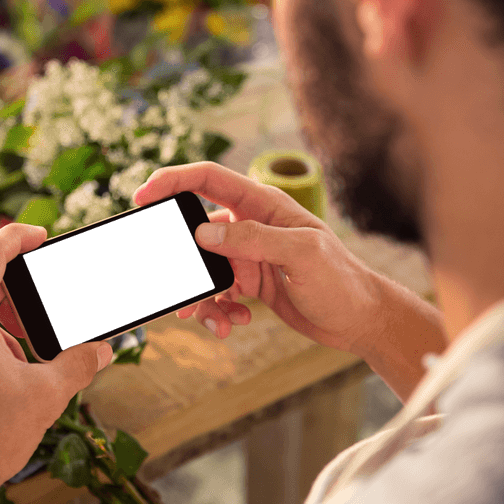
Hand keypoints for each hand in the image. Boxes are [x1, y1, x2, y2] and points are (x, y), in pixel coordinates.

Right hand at [133, 162, 379, 353]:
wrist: (361, 321)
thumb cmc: (342, 281)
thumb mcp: (301, 255)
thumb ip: (253, 241)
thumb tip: (203, 235)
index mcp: (264, 205)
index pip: (209, 180)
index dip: (173, 182)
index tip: (142, 196)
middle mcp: (252, 225)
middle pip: (196, 230)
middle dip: (182, 259)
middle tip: (173, 286)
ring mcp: (249, 255)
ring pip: (203, 269)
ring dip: (201, 296)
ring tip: (213, 319)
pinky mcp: (249, 283)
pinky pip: (217, 293)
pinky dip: (218, 311)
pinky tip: (235, 323)